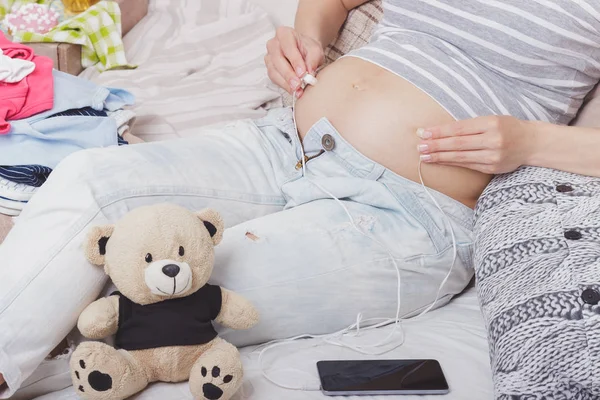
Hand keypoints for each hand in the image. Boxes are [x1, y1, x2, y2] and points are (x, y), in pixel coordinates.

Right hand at [264, 26, 323, 96]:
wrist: (304, 52)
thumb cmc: (308, 48)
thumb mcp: (315, 50)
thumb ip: (313, 59)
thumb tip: (309, 71)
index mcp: (284, 33)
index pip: (288, 46)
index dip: (295, 60)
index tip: (302, 73)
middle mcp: (273, 44)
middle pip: (278, 59)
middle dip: (288, 74)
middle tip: (298, 84)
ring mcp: (269, 56)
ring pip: (274, 70)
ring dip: (285, 82)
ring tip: (297, 90)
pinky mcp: (270, 68)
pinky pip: (274, 78)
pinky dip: (284, 85)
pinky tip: (293, 91)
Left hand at [417, 115, 535, 173]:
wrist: (532, 143)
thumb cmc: (507, 127)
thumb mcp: (490, 119)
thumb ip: (468, 125)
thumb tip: (438, 131)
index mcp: (491, 123)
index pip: (459, 129)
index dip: (439, 132)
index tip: (423, 133)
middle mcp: (492, 140)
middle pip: (458, 144)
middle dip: (436, 146)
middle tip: (420, 147)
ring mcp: (493, 156)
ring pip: (461, 157)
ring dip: (440, 157)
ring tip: (424, 156)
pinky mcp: (492, 168)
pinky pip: (467, 165)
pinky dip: (451, 163)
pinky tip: (440, 161)